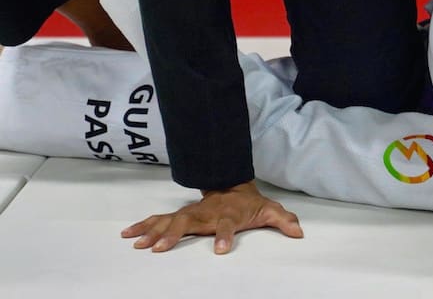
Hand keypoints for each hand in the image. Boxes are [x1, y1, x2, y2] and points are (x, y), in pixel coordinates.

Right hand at [121, 180, 302, 253]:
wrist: (233, 186)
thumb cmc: (251, 204)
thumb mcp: (270, 210)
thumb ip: (284, 220)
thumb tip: (299, 232)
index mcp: (229, 214)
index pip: (227, 224)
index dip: (225, 236)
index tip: (220, 250)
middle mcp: (207, 212)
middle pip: (189, 220)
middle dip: (175, 234)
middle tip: (160, 249)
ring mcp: (192, 212)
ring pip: (170, 219)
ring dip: (154, 231)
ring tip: (138, 243)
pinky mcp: (181, 215)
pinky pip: (160, 219)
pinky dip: (144, 225)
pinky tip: (129, 235)